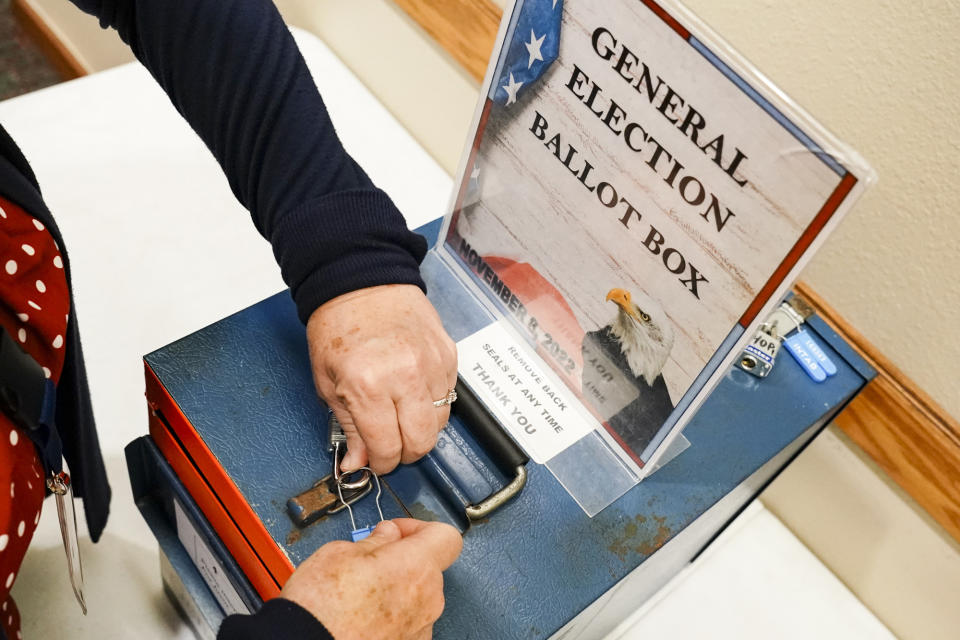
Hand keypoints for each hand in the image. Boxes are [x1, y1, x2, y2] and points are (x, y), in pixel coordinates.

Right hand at [281, 519, 462, 639]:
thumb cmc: (321, 606)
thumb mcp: (340, 552)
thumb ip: (375, 539)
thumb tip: (386, 535)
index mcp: (417, 565)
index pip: (446, 535)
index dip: (419, 528)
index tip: (394, 531)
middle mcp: (428, 599)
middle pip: (428, 568)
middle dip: (403, 559)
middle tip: (370, 560)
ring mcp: (421, 627)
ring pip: (418, 596)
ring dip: (396, 589)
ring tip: (359, 592)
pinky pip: (408, 622)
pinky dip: (391, 615)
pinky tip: (361, 615)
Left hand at [307, 284, 456, 473]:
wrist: (361, 279)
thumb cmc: (338, 325)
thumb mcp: (327, 382)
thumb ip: (348, 427)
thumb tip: (359, 463)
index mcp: (368, 385)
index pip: (387, 447)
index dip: (380, 463)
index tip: (375, 461)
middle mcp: (405, 376)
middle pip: (422, 442)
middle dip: (405, 453)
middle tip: (391, 446)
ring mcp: (432, 364)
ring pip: (440, 422)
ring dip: (421, 428)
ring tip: (401, 416)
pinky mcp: (449, 354)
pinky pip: (448, 395)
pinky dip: (432, 402)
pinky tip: (413, 392)